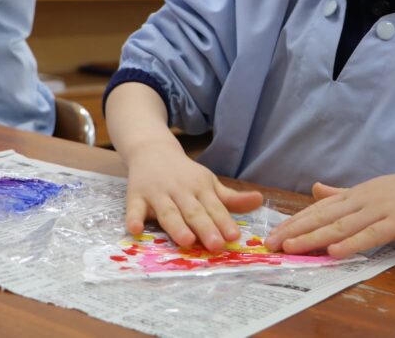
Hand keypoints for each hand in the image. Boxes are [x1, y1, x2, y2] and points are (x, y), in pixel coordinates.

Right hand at [124, 142, 262, 250]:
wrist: (152, 149)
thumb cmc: (185, 174)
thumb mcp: (209, 183)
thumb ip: (231, 198)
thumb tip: (260, 200)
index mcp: (200, 188)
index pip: (214, 207)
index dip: (224, 222)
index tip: (234, 237)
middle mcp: (180, 190)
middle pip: (194, 212)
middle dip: (205, 228)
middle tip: (216, 245)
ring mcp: (157, 193)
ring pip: (168, 212)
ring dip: (177, 226)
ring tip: (187, 241)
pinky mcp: (136, 196)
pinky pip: (134, 208)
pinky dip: (134, 218)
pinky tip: (136, 230)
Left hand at [263, 167, 394, 257]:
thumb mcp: (374, 189)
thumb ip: (343, 193)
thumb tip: (315, 189)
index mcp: (357, 192)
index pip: (319, 208)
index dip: (295, 221)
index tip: (273, 233)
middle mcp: (364, 198)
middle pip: (324, 216)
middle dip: (295, 230)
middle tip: (271, 244)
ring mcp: (382, 208)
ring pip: (342, 225)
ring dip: (314, 237)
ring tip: (291, 248)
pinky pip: (372, 234)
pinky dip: (352, 243)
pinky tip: (334, 251)